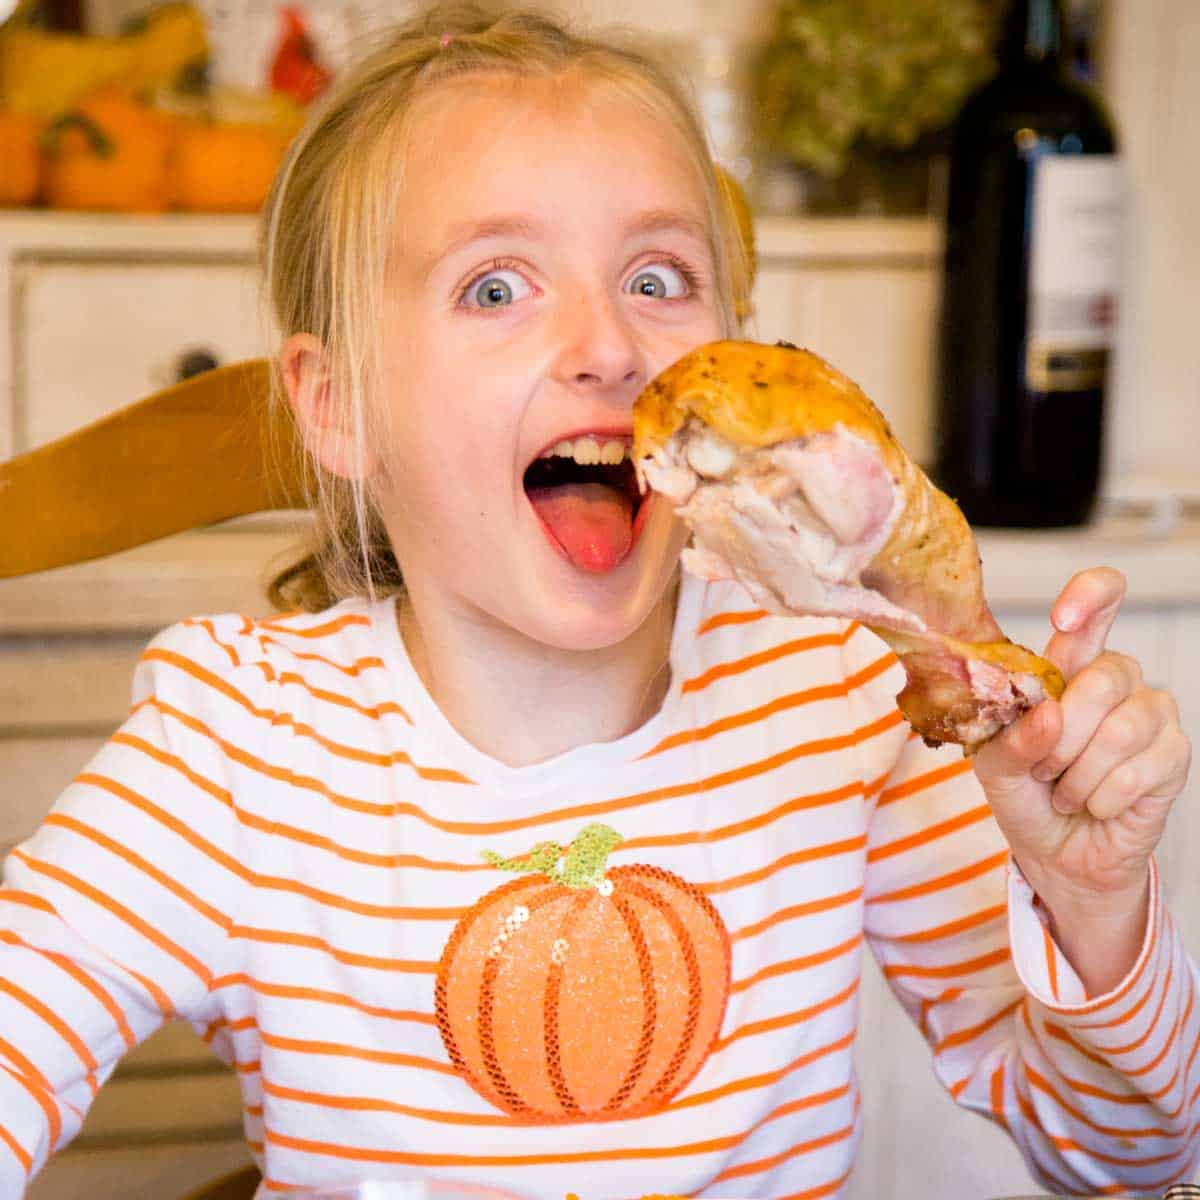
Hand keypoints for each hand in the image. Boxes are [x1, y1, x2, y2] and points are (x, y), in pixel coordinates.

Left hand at [971, 567, 1190, 990]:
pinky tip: (1093, 803)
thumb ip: (1011, 738)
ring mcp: (1151, 714)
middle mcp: (1116, 678)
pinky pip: (1137, 771)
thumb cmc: (1024, 793)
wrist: (1054, 851)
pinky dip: (1101, 796)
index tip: (1062, 621)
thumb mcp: (994, 764)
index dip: (1090, 596)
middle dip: (1061, 736)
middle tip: (1042, 768)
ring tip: (1064, 790)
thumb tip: (1049, 715)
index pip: (1099, 600)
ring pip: (1119, 728)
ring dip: (1078, 774)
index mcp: (1069, 663)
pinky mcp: (1174, 755)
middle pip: (1101, 678)